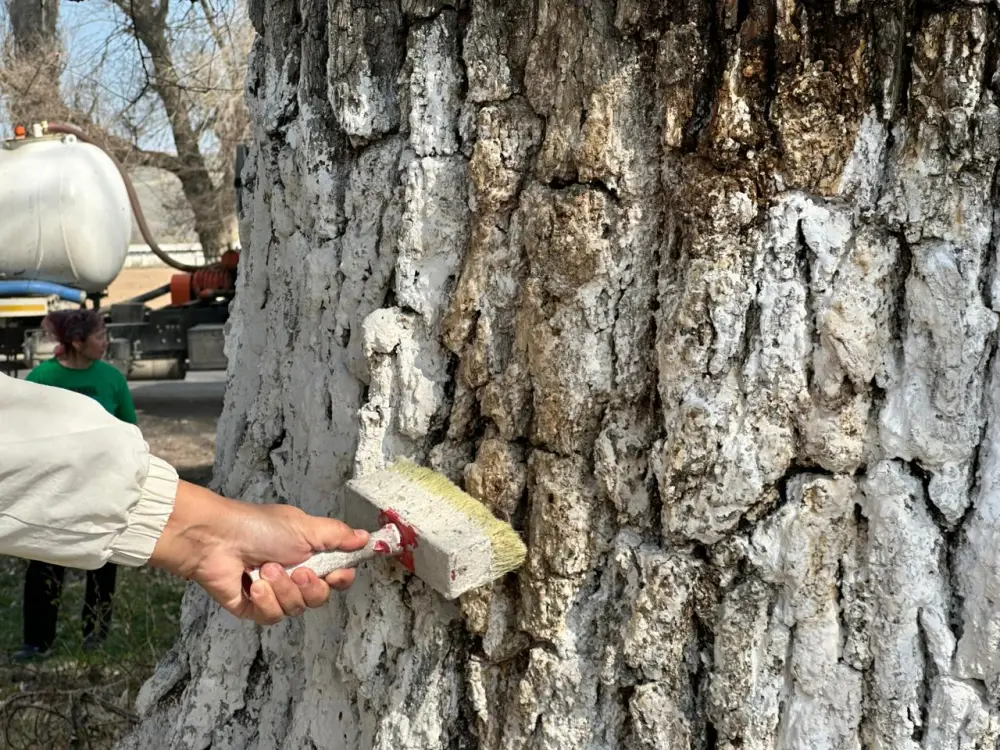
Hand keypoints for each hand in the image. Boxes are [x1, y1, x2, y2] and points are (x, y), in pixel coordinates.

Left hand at [149, 480, 369, 624]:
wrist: (216, 540)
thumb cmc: (259, 527)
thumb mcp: (305, 527)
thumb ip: (338, 536)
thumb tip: (366, 538)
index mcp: (307, 553)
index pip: (336, 576)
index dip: (340, 579)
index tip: (338, 573)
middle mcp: (292, 575)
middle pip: (319, 597)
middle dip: (310, 586)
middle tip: (298, 570)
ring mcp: (273, 593)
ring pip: (296, 608)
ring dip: (284, 589)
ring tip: (266, 569)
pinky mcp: (254, 608)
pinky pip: (273, 616)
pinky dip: (266, 601)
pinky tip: (255, 585)